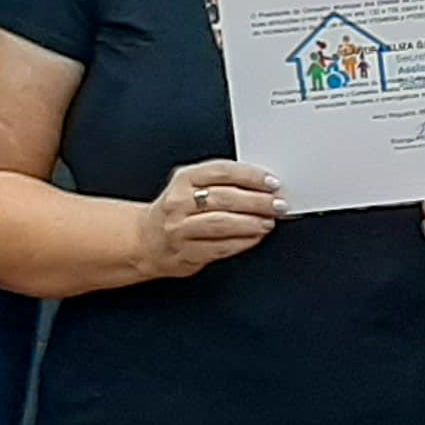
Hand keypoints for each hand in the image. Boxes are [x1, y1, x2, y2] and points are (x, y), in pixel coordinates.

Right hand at [131, 161, 283, 279]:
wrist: (147, 240)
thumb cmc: (179, 211)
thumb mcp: (192, 187)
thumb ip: (223, 184)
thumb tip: (263, 187)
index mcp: (185, 178)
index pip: (222, 171)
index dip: (251, 176)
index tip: (272, 183)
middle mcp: (179, 202)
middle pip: (225, 198)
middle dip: (257, 202)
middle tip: (278, 204)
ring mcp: (179, 228)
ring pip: (221, 224)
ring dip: (251, 223)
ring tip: (268, 222)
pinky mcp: (185, 252)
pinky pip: (219, 247)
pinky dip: (242, 242)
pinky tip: (255, 238)